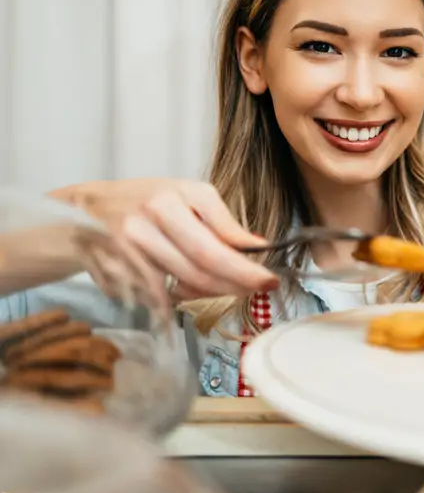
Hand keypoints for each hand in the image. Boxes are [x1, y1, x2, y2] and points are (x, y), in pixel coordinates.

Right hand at [64, 179, 277, 300]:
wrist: (85, 209)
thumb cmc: (146, 201)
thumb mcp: (188, 197)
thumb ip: (222, 223)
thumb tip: (257, 246)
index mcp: (176, 195)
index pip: (218, 241)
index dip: (246, 267)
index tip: (270, 279)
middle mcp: (151, 217)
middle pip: (202, 266)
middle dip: (236, 284)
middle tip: (257, 290)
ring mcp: (129, 245)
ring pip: (182, 284)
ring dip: (209, 292)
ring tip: (223, 286)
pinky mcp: (114, 268)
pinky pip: (158, 295)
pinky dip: (177, 297)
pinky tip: (184, 287)